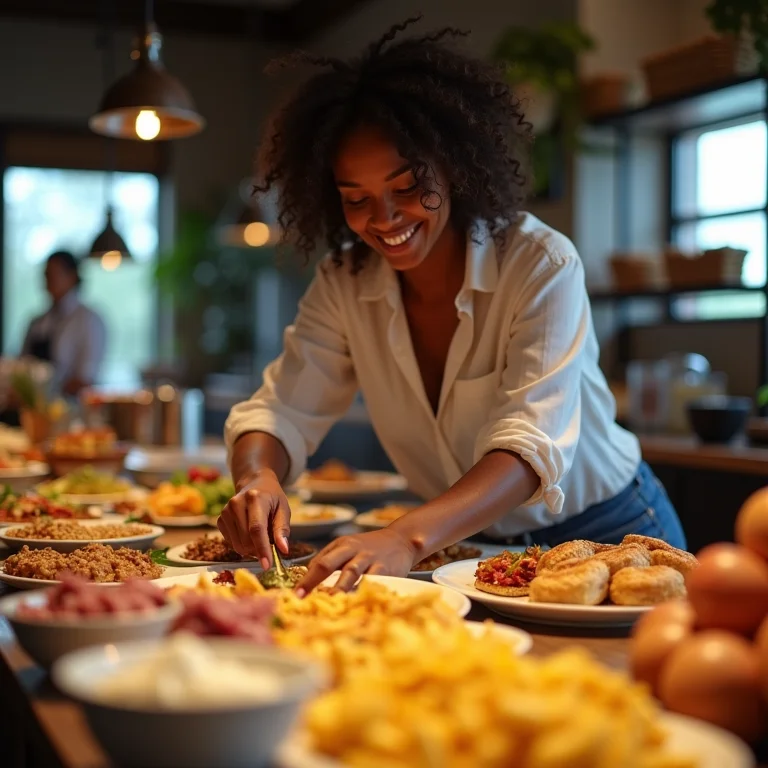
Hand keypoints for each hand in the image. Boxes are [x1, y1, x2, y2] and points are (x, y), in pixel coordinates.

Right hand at [217, 469, 291, 569]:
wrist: (255, 484)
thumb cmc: (272, 499)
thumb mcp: (283, 509)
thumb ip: (282, 529)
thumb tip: (283, 550)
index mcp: (255, 498)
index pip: (256, 528)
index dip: (262, 549)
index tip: (267, 565)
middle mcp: (236, 503)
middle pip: (246, 540)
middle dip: (259, 549)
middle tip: (269, 542)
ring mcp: (225, 511)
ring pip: (238, 545)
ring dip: (251, 548)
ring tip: (259, 534)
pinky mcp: (219, 519)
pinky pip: (231, 543)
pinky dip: (242, 544)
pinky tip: (248, 532)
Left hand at [296, 529, 416, 594]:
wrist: (401, 540)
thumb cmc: (370, 546)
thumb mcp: (348, 545)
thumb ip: (329, 557)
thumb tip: (307, 575)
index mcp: (342, 544)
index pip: (320, 561)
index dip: (306, 577)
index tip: (295, 593)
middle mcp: (353, 550)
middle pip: (330, 563)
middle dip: (314, 580)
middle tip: (302, 596)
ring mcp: (369, 559)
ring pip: (350, 573)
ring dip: (337, 588)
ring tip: (327, 601)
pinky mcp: (385, 569)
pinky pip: (372, 581)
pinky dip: (363, 591)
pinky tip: (355, 602)